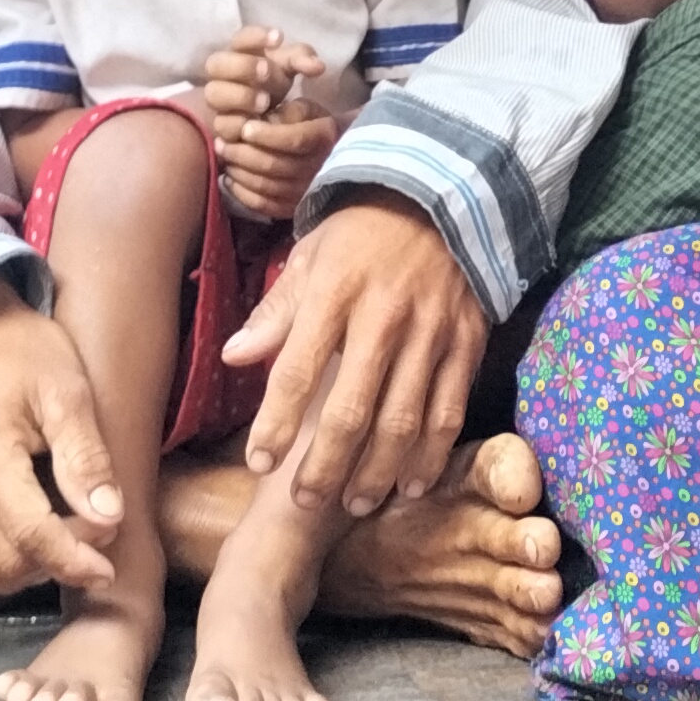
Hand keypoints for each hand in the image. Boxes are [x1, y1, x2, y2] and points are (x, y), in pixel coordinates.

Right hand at [0, 274, 125, 595]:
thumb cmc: (26, 356)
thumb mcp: (69, 392)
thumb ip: (86, 457)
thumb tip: (110, 518)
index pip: (30, 533)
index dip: (74, 560)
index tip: (109, 571)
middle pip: (6, 561)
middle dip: (57, 560)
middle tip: (94, 533)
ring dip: (27, 571)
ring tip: (64, 537)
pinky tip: (30, 540)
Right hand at [201, 28, 323, 129]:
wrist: (260, 113)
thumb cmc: (273, 80)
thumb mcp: (289, 67)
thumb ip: (302, 60)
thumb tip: (318, 66)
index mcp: (239, 51)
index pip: (240, 37)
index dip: (256, 36)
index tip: (279, 37)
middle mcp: (221, 73)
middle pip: (215, 63)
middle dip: (242, 66)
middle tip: (266, 70)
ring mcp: (217, 99)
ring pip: (213, 93)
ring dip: (239, 96)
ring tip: (265, 101)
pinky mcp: (219, 124)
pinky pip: (220, 123)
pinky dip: (237, 123)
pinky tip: (255, 123)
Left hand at [219, 191, 487, 512]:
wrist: (441, 197)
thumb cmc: (361, 234)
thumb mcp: (310, 257)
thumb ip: (275, 313)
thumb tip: (233, 357)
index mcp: (334, 292)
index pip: (296, 370)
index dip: (274, 423)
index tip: (258, 463)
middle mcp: (383, 316)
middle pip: (350, 409)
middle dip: (324, 464)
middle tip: (305, 502)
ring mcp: (431, 332)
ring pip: (403, 420)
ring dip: (376, 471)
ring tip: (353, 504)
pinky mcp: (466, 342)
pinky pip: (448, 410)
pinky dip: (430, 454)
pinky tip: (410, 484)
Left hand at [220, 104, 341, 223]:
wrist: (334, 158)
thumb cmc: (315, 127)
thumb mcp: (308, 110)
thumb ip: (287, 113)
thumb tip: (263, 124)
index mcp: (324, 139)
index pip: (294, 140)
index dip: (266, 136)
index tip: (245, 128)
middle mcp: (316, 169)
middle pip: (272, 165)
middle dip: (241, 153)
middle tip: (222, 142)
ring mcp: (304, 192)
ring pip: (264, 185)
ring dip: (238, 171)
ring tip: (224, 157)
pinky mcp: (292, 208)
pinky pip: (262, 205)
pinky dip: (240, 192)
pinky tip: (229, 179)